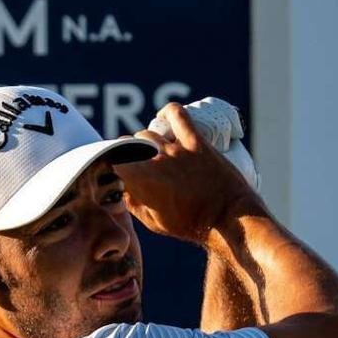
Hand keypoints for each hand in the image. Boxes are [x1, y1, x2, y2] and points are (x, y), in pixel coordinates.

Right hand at [114, 102, 256, 244]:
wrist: (229, 219)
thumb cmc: (191, 225)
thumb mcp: (154, 223)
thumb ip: (133, 204)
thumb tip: (123, 190)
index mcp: (142, 182)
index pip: (112, 161)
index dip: (108, 164)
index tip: (112, 171)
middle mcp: (155, 161)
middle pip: (127, 146)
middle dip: (125, 154)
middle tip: (132, 164)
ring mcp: (176, 150)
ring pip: (147, 134)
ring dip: (143, 142)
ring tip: (149, 152)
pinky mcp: (196, 142)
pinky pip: (178, 115)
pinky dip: (168, 113)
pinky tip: (165, 118)